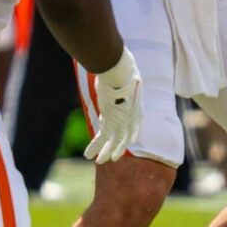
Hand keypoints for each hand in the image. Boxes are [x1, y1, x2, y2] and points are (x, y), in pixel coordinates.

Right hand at [84, 47, 142, 163]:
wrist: (120, 69)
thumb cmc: (122, 65)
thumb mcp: (126, 71)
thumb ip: (122, 74)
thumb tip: (116, 64)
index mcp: (138, 104)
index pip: (137, 123)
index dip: (132, 132)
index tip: (130, 138)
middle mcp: (132, 115)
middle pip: (126, 136)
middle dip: (119, 147)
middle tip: (115, 157)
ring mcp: (121, 119)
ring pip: (114, 141)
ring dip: (106, 152)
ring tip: (100, 162)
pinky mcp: (110, 120)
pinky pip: (102, 138)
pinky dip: (95, 147)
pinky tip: (88, 155)